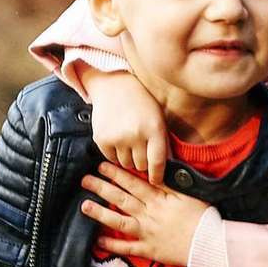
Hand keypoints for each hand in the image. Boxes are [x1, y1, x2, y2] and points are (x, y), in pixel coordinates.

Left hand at [82, 162, 209, 266]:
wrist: (210, 244)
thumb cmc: (203, 217)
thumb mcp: (188, 194)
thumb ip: (169, 182)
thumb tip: (155, 169)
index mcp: (159, 199)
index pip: (133, 183)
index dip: (116, 174)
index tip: (101, 165)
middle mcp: (149, 214)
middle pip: (122, 199)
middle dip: (102, 188)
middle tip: (85, 180)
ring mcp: (147, 233)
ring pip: (120, 221)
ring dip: (101, 213)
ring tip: (84, 206)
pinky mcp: (149, 250)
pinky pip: (127, 248)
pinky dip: (113, 244)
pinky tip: (97, 240)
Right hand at [89, 69, 169, 183]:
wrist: (114, 86)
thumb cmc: (142, 103)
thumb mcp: (158, 119)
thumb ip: (163, 144)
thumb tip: (165, 172)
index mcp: (154, 129)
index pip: (157, 163)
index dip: (157, 175)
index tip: (156, 180)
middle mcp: (135, 135)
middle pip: (140, 166)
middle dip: (142, 163)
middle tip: (141, 152)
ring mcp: (117, 137)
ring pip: (126, 164)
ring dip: (129, 159)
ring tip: (130, 143)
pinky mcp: (101, 139)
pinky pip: (111, 159)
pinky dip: (116, 154)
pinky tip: (119, 140)